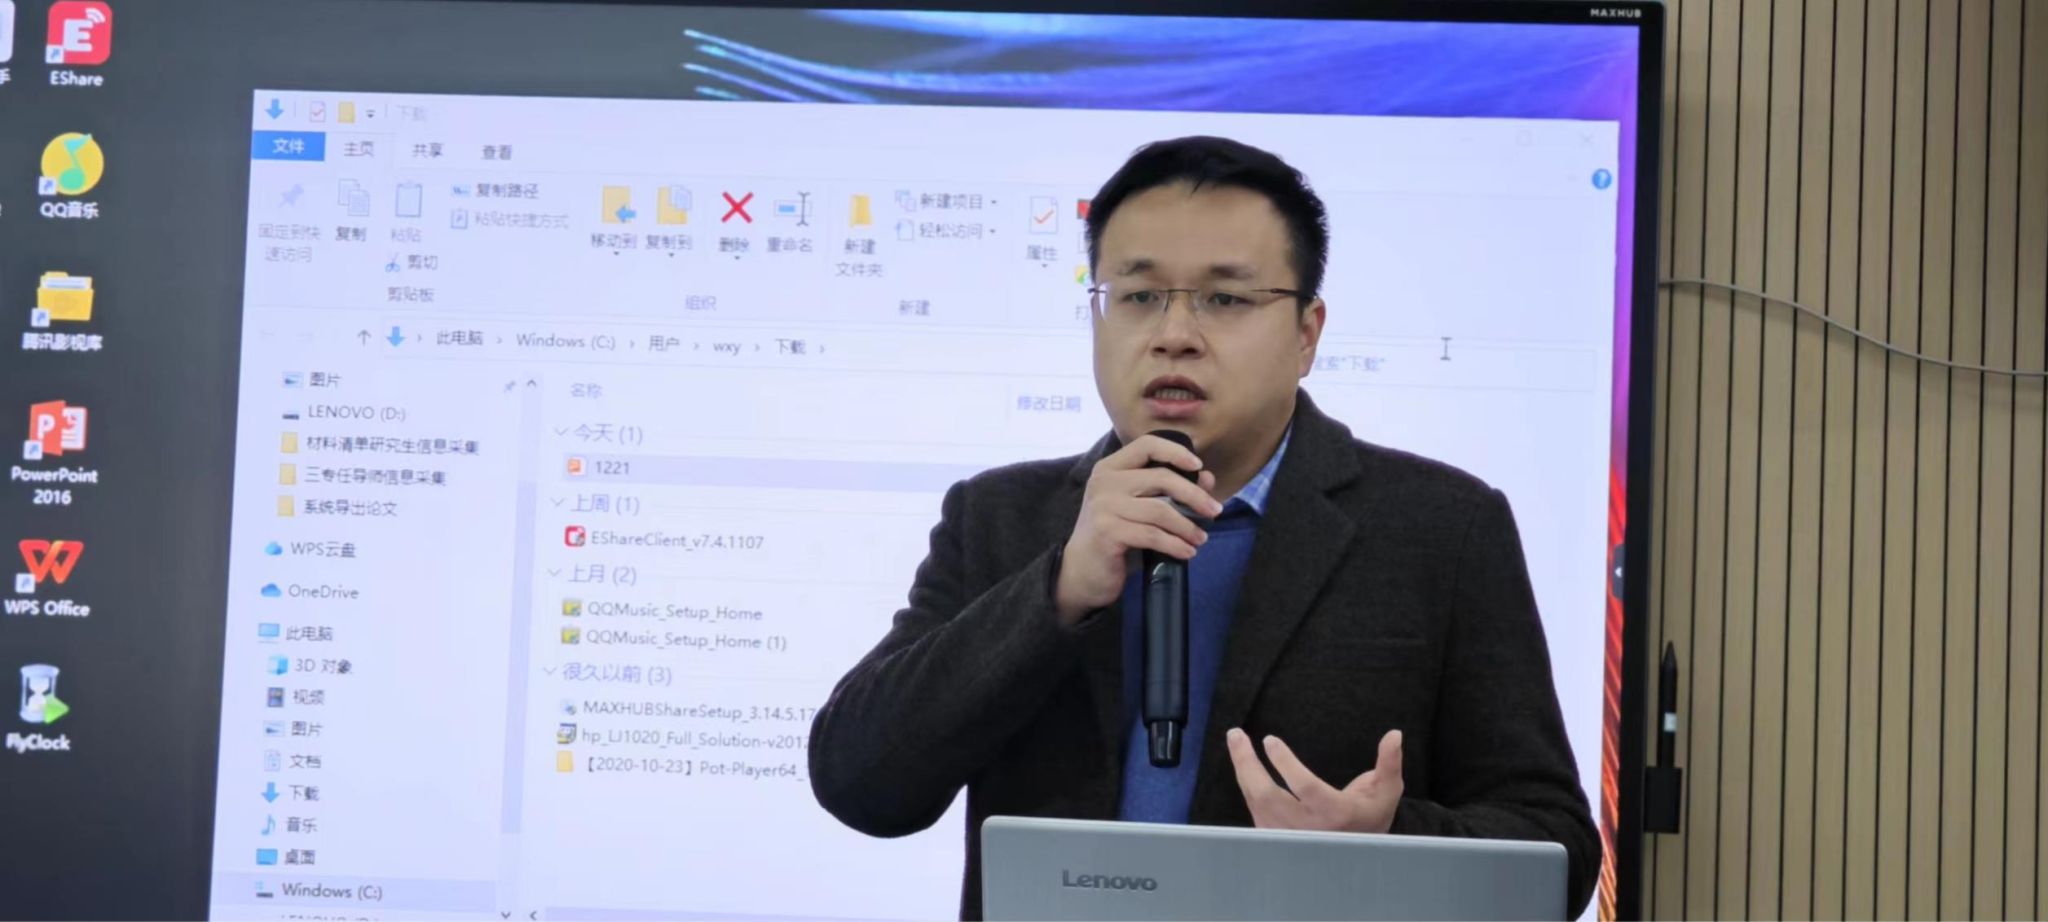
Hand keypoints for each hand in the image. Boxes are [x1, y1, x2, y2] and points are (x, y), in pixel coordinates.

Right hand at [1053, 434, 1221, 624]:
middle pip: (1161, 478)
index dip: (1176, 452)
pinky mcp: (1108, 532)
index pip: (1147, 445)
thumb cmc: (1114, 536)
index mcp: (1110, 468)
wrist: (1081, 571)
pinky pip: (1153, 535)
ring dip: (1188, 526)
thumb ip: (1169, 490)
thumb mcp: (1140, 508)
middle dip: (1194, 496)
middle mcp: (1104, 482)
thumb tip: (1207, 478)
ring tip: (1200, 538)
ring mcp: (1104, 506)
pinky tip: (1187, 552)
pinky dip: (1176, 545)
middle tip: (1215, 511)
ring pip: (1161, 510)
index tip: (1199, 466)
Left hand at [1226, 727, 1403, 833]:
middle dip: (1247, 763)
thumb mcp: (1386, 791)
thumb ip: (1389, 763)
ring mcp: (1288, 835)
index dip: (1286, 764)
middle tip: (1236, 734)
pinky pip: (1254, 809)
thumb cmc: (1371, 814)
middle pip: (1267, 796)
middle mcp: (1307, 829)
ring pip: (1256, 802)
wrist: (1357, 852)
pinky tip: (1244, 764)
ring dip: (1242, 770)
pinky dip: (1246, 784)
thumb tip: (1394, 734)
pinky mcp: (1275, 837)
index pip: (1305, 788)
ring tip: (1236, 741)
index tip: (1270, 740)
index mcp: (1336, 815)